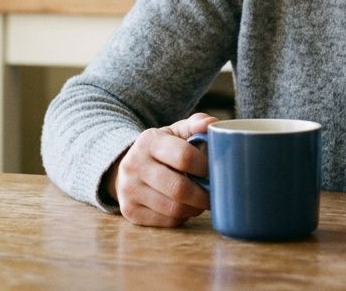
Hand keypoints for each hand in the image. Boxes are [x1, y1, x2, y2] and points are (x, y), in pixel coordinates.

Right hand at [106, 112, 217, 226]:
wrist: (128, 166)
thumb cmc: (162, 149)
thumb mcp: (176, 132)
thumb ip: (196, 125)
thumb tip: (213, 124)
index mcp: (149, 141)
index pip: (184, 156)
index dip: (206, 167)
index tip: (217, 171)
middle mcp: (134, 164)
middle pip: (179, 188)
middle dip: (204, 195)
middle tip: (215, 194)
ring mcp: (129, 189)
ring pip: (174, 209)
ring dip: (195, 208)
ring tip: (201, 201)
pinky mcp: (129, 211)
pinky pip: (166, 222)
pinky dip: (182, 217)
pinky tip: (185, 208)